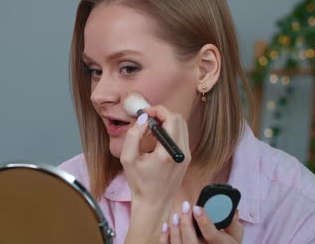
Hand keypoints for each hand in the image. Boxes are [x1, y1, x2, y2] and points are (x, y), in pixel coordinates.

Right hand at [121, 105, 190, 243]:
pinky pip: (181, 136)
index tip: (144, 113)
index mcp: (167, 153)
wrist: (154, 204)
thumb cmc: (139, 183)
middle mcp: (182, 152)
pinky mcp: (186, 158)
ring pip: (182, 126)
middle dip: (162, 114)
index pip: (171, 119)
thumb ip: (134, 135)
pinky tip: (157, 140)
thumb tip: (144, 118)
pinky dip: (170, 131)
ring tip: (151, 130)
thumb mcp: (128, 159)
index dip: (157, 110)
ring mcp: (187, 155)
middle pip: (179, 119)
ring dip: (167, 122)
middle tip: (147, 119)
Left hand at [166, 203, 243, 243]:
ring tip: (175, 215)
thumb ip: (233, 223)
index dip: (203, 221)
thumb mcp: (236, 236)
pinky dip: (165, 237)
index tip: (197, 207)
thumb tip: (232, 210)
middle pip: (192, 241)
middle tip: (185, 206)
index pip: (211, 235)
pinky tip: (166, 225)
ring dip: (175, 229)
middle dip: (186, 223)